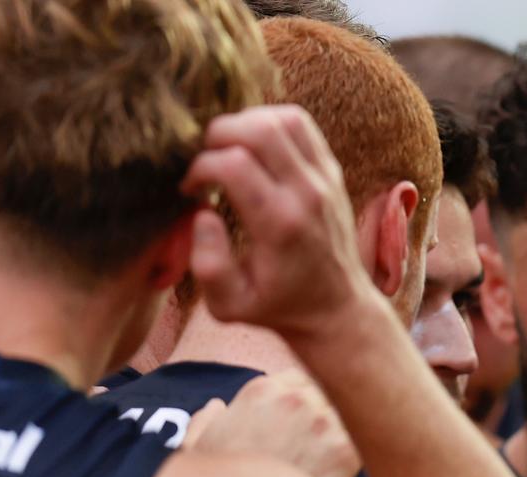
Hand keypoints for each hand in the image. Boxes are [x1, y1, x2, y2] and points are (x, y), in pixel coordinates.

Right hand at [180, 104, 383, 338]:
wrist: (336, 307)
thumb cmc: (278, 306)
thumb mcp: (230, 306)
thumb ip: (207, 267)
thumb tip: (203, 214)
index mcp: (280, 225)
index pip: (233, 164)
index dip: (198, 167)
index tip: (190, 189)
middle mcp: (307, 194)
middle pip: (259, 129)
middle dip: (217, 135)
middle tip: (205, 161)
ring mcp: (325, 178)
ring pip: (283, 118)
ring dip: (245, 124)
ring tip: (228, 152)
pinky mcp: (332, 171)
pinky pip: (301, 124)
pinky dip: (270, 123)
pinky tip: (254, 149)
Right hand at [186, 371, 359, 476]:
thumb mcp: (198, 451)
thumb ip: (206, 421)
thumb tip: (215, 408)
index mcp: (262, 390)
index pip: (300, 381)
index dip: (304, 402)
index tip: (305, 423)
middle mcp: (295, 398)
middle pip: (329, 393)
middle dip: (328, 413)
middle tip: (325, 442)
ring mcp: (323, 422)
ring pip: (350, 414)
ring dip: (346, 430)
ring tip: (337, 458)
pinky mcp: (346, 451)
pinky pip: (366, 440)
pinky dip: (359, 454)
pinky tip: (348, 471)